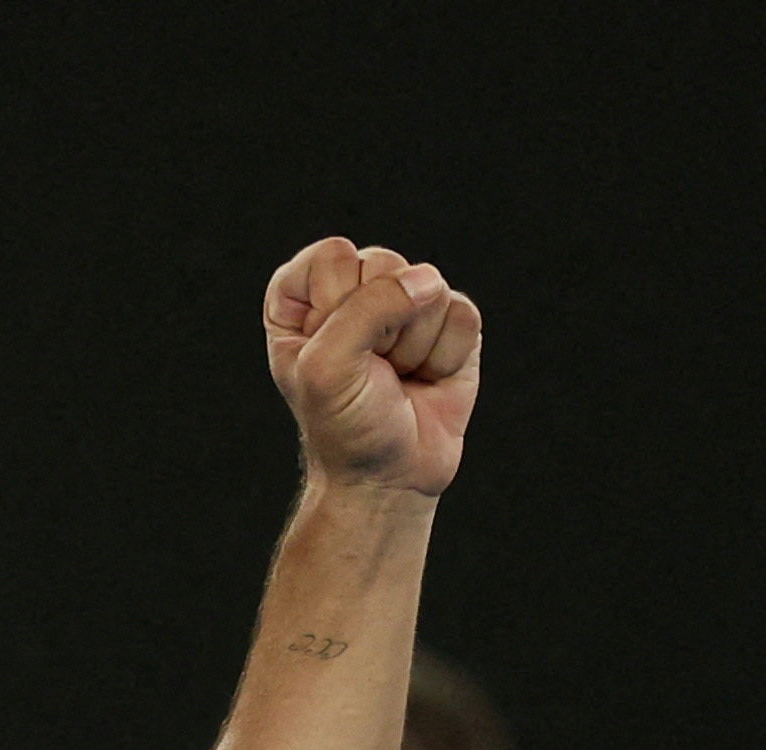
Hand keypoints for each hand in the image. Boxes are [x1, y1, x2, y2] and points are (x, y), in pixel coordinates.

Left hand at [264, 238, 480, 497]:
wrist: (389, 477)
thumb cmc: (344, 426)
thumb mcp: (329, 369)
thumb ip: (366, 310)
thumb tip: (427, 280)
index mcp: (302, 299)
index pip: (331, 256)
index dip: (336, 304)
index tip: (328, 350)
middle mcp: (352, 293)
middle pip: (384, 263)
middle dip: (381, 327)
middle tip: (370, 370)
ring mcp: (403, 305)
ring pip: (429, 286)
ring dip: (414, 345)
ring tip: (396, 377)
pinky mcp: (448, 323)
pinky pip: (463, 313)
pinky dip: (446, 356)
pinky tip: (427, 380)